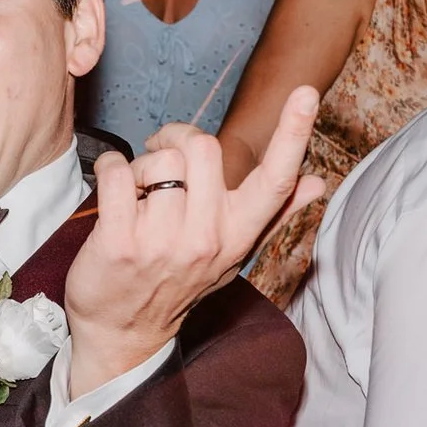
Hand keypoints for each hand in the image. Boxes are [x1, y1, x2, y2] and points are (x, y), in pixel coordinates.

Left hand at [64, 88, 326, 396]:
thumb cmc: (176, 283)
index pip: (274, 181)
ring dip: (140, 165)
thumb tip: (317, 181)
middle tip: (162, 158)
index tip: (305, 93)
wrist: (123, 333)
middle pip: (203, 147)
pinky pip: (116, 172)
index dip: (293, 134)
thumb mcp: (231, 253)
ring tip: (137, 194)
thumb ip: (272, 213)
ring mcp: (163, 243)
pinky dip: (109, 168)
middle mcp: (206, 239)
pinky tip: (111, 189)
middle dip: (176, 139)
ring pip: (158, 160)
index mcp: (237, 235)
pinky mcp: (120, 243)